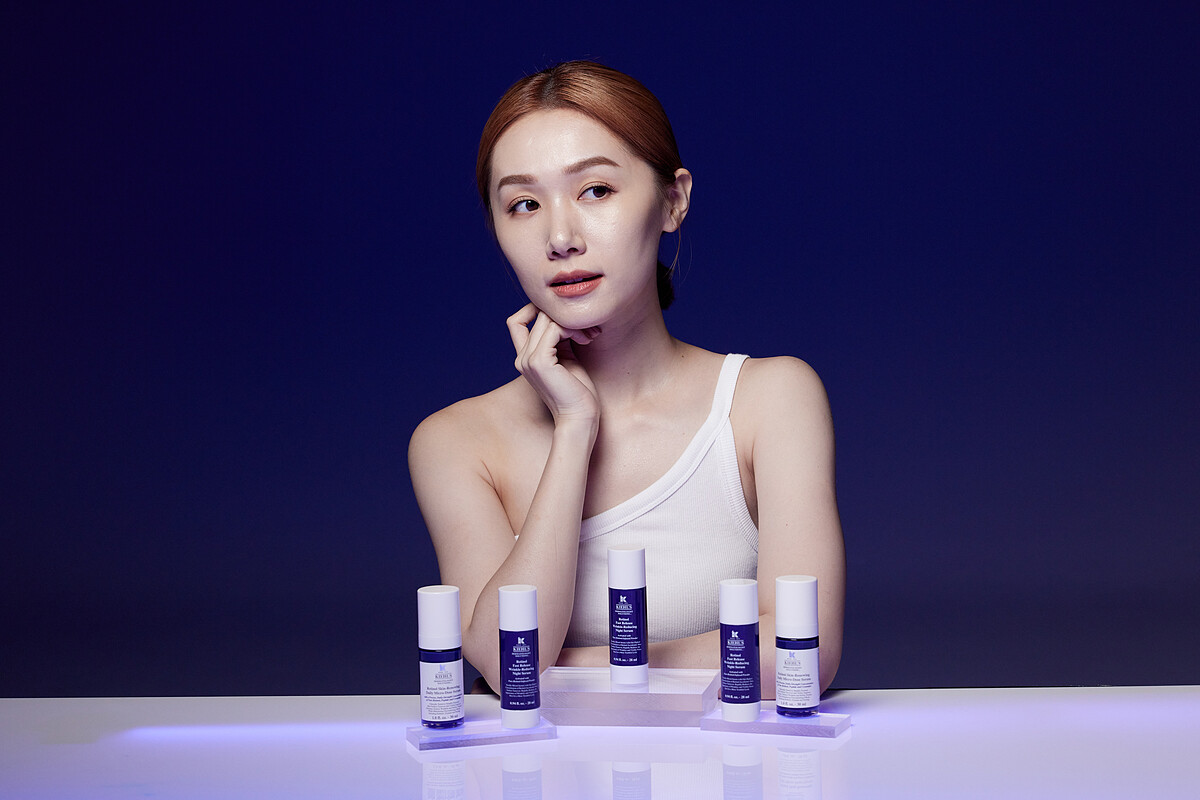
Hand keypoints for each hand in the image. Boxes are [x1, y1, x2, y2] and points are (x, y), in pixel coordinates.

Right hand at [507, 303, 599, 425]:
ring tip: (589, 335)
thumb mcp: (567, 358)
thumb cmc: (578, 393)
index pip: (516, 320)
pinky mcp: (539, 362)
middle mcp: (521, 358)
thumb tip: (565, 316)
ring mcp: (527, 360)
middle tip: (590, 329)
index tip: (567, 318)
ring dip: (573, 322)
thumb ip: (560, 339)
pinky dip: (573, 329)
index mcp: (525, 358)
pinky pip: (554, 328)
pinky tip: (585, 340)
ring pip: (546, 318)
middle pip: (538, 315)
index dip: (536, 310)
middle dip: (566, 315)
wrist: (579, 418)